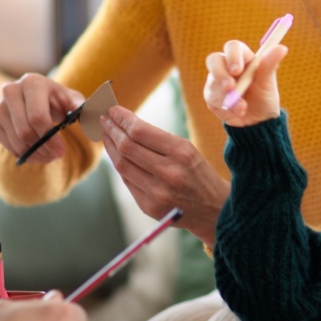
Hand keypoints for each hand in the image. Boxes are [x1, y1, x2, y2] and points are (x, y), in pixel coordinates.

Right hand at [0, 73, 84, 163]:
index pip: (37, 117)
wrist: (40, 100)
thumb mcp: (74, 101)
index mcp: (32, 82)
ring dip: (35, 154)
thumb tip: (79, 112)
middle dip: (43, 148)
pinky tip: (37, 153)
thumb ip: (80, 107)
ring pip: (16, 141)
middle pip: (24, 131)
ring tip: (49, 155)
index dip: (49, 138)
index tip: (61, 151)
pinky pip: (7, 146)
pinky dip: (24, 154)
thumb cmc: (59, 101)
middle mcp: (11, 91)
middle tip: (56, 155)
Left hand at [99, 105, 228, 245]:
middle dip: (112, 130)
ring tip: (106, 135)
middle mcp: (169, 173)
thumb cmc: (199, 174)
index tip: (112, 110)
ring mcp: (158, 193)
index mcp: (182, 152)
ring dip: (110, 148)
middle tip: (104, 120)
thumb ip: (158, 140)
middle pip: (127, 147)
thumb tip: (125, 125)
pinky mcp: (150, 207)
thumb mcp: (188, 150)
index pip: (140, 131)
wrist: (216, 210)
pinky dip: (119, 166)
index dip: (122, 119)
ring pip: (122, 165)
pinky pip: (127, 181)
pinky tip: (117, 156)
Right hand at [204, 39, 286, 126]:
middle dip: (220, 73)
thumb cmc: (264, 97)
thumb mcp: (268, 82)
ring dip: (227, 96)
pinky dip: (226, 106)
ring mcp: (217, 80)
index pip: (232, 47)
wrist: (258, 121)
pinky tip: (238, 111)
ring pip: (212, 82)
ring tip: (243, 107)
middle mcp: (227, 66)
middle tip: (230, 87)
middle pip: (214, 60)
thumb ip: (270, 65)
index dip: (232, 56)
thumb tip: (281, 48)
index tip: (237, 70)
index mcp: (242, 58)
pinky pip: (212, 98)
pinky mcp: (212, 96)